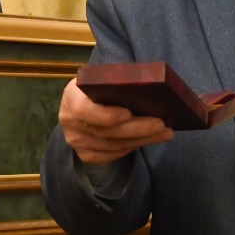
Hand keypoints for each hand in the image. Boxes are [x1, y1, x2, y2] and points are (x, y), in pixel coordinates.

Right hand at [58, 78, 172, 164]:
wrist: (88, 102)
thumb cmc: (102, 87)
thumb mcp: (105, 79)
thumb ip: (118, 81)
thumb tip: (150, 84)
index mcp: (72, 96)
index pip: (83, 110)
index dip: (106, 115)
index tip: (129, 113)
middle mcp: (69, 120)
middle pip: (105, 132)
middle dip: (137, 129)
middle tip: (161, 124)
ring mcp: (76, 140)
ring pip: (113, 146)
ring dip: (142, 140)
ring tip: (164, 132)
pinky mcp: (86, 154)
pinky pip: (112, 155)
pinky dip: (133, 148)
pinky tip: (150, 139)